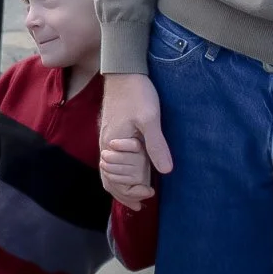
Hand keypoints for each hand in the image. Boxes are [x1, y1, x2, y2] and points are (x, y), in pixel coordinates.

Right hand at [98, 73, 172, 210]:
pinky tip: (130, 175)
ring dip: (120, 186)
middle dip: (125, 194)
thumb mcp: (150, 118)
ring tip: (136, 197)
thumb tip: (165, 171)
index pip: (116, 180)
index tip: (150, 194)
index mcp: (113, 145)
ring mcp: (108, 140)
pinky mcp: (112, 134)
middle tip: (144, 201)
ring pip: (108, 172)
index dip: (132, 191)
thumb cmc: (137, 93)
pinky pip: (111, 162)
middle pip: (109, 179)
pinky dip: (118, 174)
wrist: (123, 72)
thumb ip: (156, 145)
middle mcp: (106, 146)